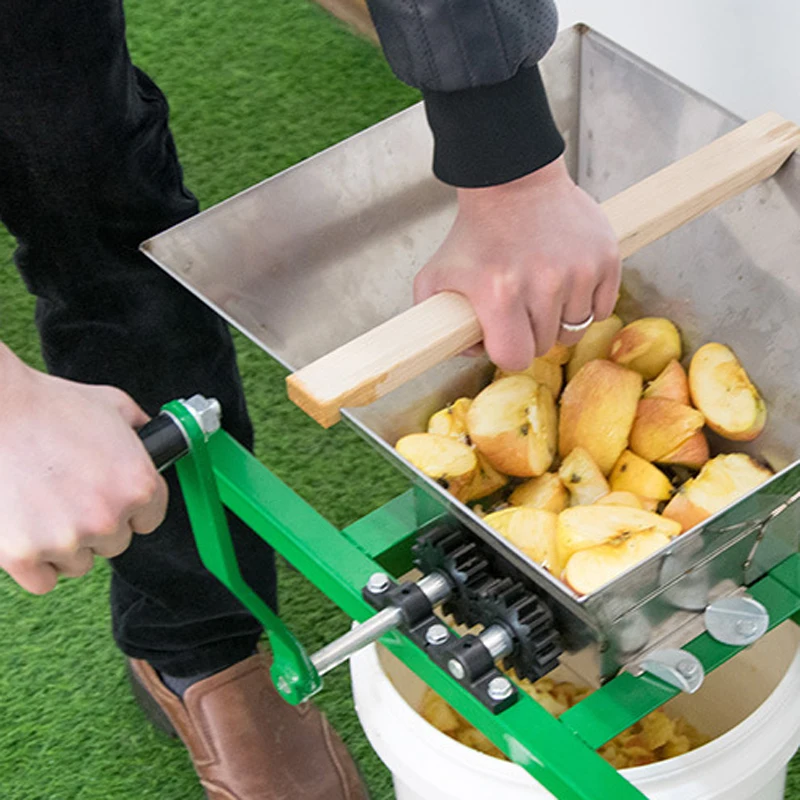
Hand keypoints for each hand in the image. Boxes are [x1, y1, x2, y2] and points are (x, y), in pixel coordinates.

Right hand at [0, 345, 167, 593]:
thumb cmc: (51, 405)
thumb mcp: (113, 405)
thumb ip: (140, 428)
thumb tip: (156, 438)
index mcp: (138, 485)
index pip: (150, 520)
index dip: (129, 508)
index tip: (109, 496)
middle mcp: (108, 518)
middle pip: (115, 542)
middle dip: (97, 524)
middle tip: (70, 494)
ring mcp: (66, 540)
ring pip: (79, 563)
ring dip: (67, 545)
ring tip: (44, 506)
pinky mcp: (23, 556)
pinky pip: (44, 581)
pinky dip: (36, 565)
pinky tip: (28, 533)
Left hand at [414, 155, 620, 370]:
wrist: (514, 180)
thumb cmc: (477, 231)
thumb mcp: (437, 275)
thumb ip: (436, 321)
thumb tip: (470, 350)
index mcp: (500, 294)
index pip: (515, 358)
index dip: (508, 351)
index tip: (504, 334)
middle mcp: (543, 283)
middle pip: (546, 346)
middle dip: (532, 333)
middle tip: (521, 304)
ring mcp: (578, 270)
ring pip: (576, 329)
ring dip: (560, 319)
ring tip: (543, 290)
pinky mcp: (605, 258)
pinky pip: (603, 309)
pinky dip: (586, 304)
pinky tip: (567, 283)